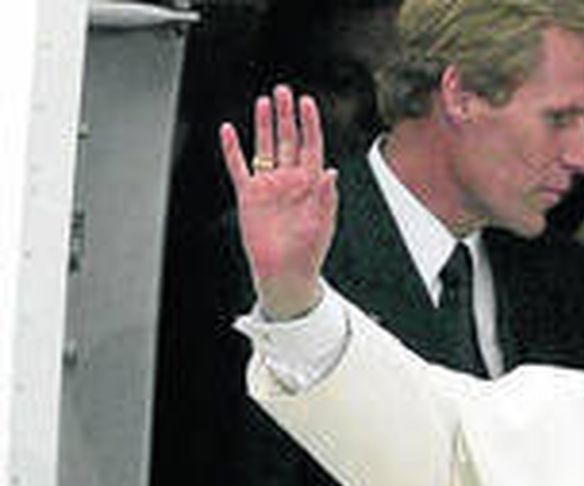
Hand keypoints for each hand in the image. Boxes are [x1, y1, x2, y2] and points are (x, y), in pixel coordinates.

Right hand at [219, 84, 337, 320]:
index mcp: (311, 185)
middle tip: (283, 91)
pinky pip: (239, 166)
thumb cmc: (308, 252)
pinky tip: (229, 131)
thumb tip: (331, 171)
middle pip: (288, 139)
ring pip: (265, 147)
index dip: (309, 124)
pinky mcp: (249, 195)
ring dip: (264, 125)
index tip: (307, 103)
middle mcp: (290, 180)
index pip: (311, 146)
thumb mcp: (323, 223)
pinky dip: (233, 149)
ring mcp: (269, 185)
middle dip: (286, 115)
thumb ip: (327, 196)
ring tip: (264, 102)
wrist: (285, 272)